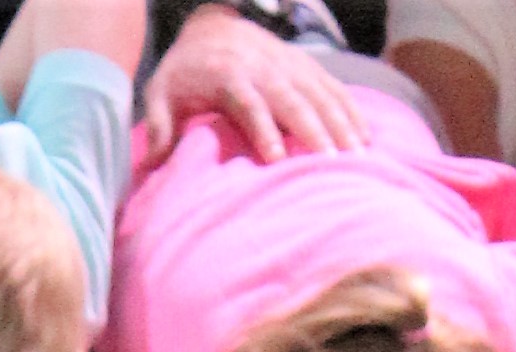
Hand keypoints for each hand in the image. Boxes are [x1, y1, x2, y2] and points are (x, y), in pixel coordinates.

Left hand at [143, 6, 367, 164]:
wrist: (209, 25)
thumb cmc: (184, 70)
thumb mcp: (161, 92)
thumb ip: (159, 126)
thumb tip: (149, 162)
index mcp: (230, 77)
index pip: (251, 105)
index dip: (264, 131)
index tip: (278, 160)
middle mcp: (264, 68)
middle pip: (292, 100)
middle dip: (313, 130)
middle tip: (328, 162)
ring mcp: (288, 65)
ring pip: (319, 92)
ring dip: (339, 121)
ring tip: (356, 154)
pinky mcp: (303, 66)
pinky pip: (332, 86)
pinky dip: (350, 108)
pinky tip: (365, 134)